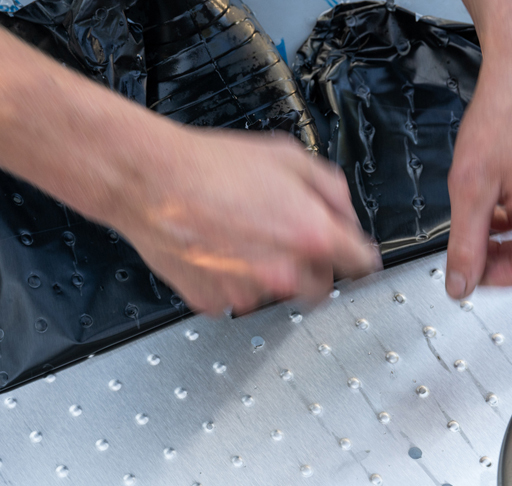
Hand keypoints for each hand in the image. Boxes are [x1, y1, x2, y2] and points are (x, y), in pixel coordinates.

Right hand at [112, 127, 380, 315]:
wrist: (150, 182)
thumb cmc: (209, 166)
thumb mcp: (286, 156)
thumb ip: (329, 188)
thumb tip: (342, 211)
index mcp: (311, 235)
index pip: (361, 264)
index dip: (358, 256)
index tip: (354, 258)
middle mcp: (284, 272)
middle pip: (321, 289)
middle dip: (313, 268)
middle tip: (288, 241)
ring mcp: (247, 293)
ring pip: (275, 294)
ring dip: (268, 274)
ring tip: (240, 236)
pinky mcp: (213, 303)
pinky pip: (235, 298)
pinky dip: (231, 281)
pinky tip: (217, 250)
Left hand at [446, 6, 511, 298]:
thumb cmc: (505, 112)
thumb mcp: (470, 188)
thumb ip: (464, 244)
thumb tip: (460, 285)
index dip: (492, 279)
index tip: (465, 274)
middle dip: (502, 262)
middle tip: (469, 252)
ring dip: (510, 242)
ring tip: (480, 224)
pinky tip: (499, 207)